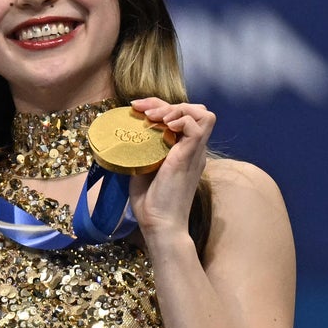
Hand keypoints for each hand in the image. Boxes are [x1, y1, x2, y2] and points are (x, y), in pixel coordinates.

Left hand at [127, 98, 214, 232]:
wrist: (159, 224)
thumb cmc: (150, 203)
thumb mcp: (141, 169)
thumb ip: (140, 152)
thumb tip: (124, 138)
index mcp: (183, 151)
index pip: (179, 116)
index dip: (159, 106)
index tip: (136, 108)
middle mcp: (192, 149)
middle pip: (192, 110)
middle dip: (165, 103)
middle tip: (143, 110)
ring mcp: (195, 152)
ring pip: (202, 113)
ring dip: (176, 109)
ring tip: (154, 118)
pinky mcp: (192, 156)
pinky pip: (199, 125)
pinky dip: (182, 119)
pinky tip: (165, 126)